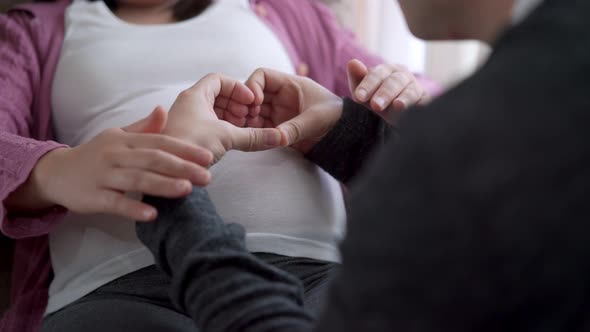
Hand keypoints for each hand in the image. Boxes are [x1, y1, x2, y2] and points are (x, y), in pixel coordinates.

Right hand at [24, 107, 212, 220]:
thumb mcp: (118, 137)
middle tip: (207, 177)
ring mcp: (104, 176)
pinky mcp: (93, 197)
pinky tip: (153, 214)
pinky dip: (134, 208)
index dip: (184, 149)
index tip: (208, 157)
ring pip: (137, 180)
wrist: (55, 172)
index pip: (159, 142)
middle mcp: (115, 155)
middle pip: (152, 160)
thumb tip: (164, 110)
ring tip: (187, 190)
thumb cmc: (96, 155)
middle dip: (182, 167)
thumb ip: (144, 128)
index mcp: (125, 139)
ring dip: (163, 185)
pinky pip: (115, 203)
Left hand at [162, 73, 282, 162]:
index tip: (250, 101)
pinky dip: (223, 129)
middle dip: (236, 104)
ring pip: (213, 111)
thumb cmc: (190, 145)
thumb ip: (254, 136)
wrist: (167, 170)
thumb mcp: (227, 137)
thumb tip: (278, 137)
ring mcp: (187, 121)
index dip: (238, 87)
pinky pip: (209, 125)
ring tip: (243, 129)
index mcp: (194, 95)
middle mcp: (188, 105)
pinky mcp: (188, 136)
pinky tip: (232, 139)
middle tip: (248, 116)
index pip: (219, 79)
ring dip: (231, 117)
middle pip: (217, 95)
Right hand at [244, 68, 342, 153]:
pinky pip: (260, 127)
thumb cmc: (335, 118)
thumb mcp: (315, 120)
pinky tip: (250, 137)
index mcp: (290, 84)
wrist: (345, 135)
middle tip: (245, 118)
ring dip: (247, 119)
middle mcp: (281, 97)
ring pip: (254, 112)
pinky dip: (253, 131)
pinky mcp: (278, 128)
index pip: (262, 76)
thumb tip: (277, 137)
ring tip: (245, 130)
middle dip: (245, 105)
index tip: (254, 102)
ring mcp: (278, 112)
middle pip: (253, 95)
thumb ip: (295, 127)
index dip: (253, 86)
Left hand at [347, 59, 429, 122]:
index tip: (359, 96)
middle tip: (375, 105)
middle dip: (385, 93)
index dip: (368, 84)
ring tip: (397, 106)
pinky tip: (414, 112)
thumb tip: (352, 62)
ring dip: (404, 99)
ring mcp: (415, 88)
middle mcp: (402, 76)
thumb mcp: (364, 93)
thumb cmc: (377, 100)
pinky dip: (419, 106)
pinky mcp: (425, 101)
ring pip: (410, 91)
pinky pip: (424, 103)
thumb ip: (357, 79)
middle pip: (394, 81)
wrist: (395, 116)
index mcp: (386, 70)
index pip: (376, 74)